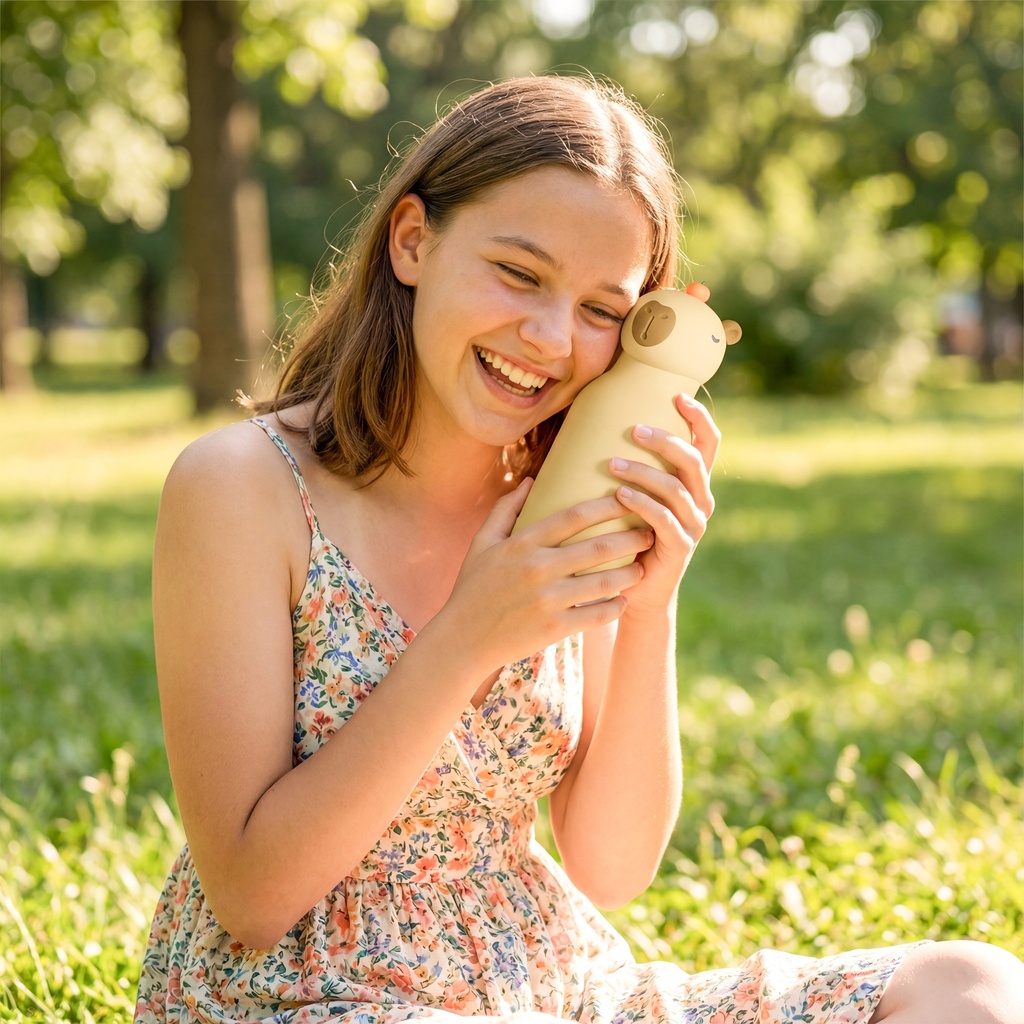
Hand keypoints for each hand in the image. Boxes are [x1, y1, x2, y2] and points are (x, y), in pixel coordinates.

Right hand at [438, 480, 653, 671]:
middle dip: (630, 537)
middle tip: (649, 531)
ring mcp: (548, 600)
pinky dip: (616, 606)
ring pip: (604, 582)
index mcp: (523, 543)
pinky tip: (624, 600)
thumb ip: (506, 509)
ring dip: (629, 572)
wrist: (462, 639)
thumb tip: (531, 480)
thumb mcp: (482, 543)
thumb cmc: (473, 587)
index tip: (628, 497)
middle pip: (598, 547)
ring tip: (642, 566)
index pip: (575, 516)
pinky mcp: (554, 628)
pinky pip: (597, 615)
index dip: (607, 505)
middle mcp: (539, 569)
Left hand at [606, 392, 719, 614]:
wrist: (635, 590)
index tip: (677, 396)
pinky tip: (620, 494)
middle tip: (634, 429)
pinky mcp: (680, 548)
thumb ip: (627, 469)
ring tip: (613, 464)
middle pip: (693, 461)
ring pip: (677, 488)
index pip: (708, 444)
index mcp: (694, 485)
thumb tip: (590, 428)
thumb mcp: (632, 499)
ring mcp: (694, 526)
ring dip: (644, 472)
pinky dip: (643, 505)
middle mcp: (701, 502)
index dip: (699, 419)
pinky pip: (665, 520)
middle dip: (665, 441)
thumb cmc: (627, 536)